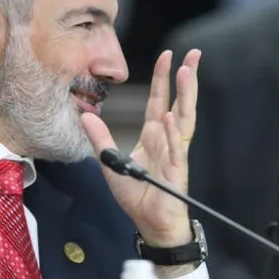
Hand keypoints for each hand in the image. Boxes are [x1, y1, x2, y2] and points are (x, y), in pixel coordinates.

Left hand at [81, 49, 200, 248]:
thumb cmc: (137, 194)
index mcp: (153, 135)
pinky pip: (175, 150)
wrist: (150, 223)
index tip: (167, 56)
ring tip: (186, 73)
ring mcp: (175, 153)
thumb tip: (84, 116)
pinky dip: (171, 133)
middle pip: (179, 102)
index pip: (159, 100)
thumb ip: (100, 138)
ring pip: (182, 119)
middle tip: (193, 54)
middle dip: (186, 78)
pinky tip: (169, 117)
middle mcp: (167, 139)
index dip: (162, 78)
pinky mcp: (176, 172)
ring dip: (186, 96)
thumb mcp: (111, 162)